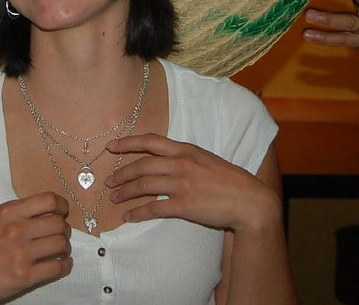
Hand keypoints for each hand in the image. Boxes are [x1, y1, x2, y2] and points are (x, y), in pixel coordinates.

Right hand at [0, 192, 71, 304]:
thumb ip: (19, 214)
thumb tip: (49, 213)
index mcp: (8, 212)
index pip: (49, 199)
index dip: (61, 206)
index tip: (62, 212)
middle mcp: (17, 230)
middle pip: (59, 224)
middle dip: (63, 230)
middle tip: (59, 235)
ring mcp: (21, 254)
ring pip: (61, 245)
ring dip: (63, 248)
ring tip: (58, 251)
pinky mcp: (24, 277)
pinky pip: (58, 267)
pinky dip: (63, 265)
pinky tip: (58, 265)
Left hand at [104, 133, 280, 235]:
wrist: (249, 201)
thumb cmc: (229, 181)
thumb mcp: (206, 160)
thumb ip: (185, 158)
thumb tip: (165, 161)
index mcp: (186, 150)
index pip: (150, 141)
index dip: (128, 142)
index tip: (111, 146)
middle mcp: (181, 164)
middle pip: (142, 165)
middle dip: (122, 173)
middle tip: (109, 181)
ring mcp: (182, 184)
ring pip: (144, 186)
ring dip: (125, 192)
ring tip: (114, 198)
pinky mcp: (184, 205)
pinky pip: (153, 209)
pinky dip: (138, 213)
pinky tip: (128, 217)